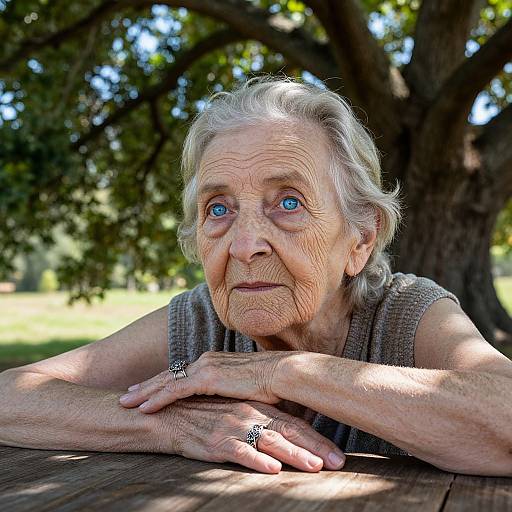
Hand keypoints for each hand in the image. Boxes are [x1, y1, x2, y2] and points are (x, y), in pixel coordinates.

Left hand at [120, 351, 293, 412]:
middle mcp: (205, 361)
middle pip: (169, 375)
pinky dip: (157, 399)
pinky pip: (175, 391)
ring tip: (125, 402)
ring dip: (144, 392)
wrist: (282, 374)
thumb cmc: (270, 383)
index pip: (181, 373)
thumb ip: (230, 390)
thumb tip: (227, 400)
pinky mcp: (207, 378)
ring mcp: (205, 368)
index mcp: (213, 362)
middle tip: (126, 395)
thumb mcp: (244, 387)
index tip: (147, 389)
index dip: (162, 382)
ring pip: (166, 382)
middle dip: (146, 386)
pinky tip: (143, 408)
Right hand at [155, 396, 345, 473]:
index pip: (294, 423)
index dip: (317, 438)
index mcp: (258, 407)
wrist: (170, 413)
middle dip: (316, 448)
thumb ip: (262, 419)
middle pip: (289, 432)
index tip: (338, 455)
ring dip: (295, 455)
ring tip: (315, 467)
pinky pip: (241, 452)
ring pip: (271, 442)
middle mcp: (251, 414)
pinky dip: (258, 461)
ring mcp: (235, 426)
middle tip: (339, 463)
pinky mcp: (218, 441)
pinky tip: (273, 469)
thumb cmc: (206, 413)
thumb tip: (288, 433)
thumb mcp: (237, 411)